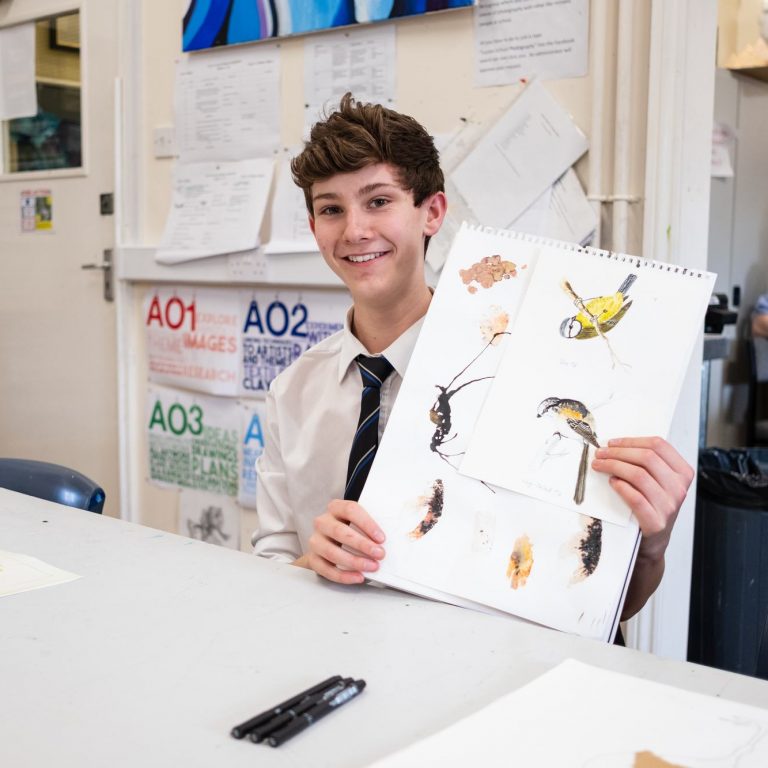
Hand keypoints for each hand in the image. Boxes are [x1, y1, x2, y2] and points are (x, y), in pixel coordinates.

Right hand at [297, 499, 385, 584]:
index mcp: (336, 507)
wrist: (331, 541)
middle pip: (340, 531)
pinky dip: (343, 575)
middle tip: (379, 554)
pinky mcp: (313, 558)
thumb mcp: (360, 522)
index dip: (367, 524)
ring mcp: (316, 541)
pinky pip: (326, 569)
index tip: (381, 538)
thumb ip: (374, 526)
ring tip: (372, 566)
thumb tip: (394, 538)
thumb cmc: (351, 529)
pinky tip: (358, 577)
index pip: (350, 510)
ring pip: (331, 552)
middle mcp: (323, 522)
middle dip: (362, 544)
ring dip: (354, 561)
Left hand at [591, 436, 693, 617]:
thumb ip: (646, 463)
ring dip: (614, 466)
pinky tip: (611, 482)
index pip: (658, 445)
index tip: (612, 442)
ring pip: (639, 475)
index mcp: (682, 473)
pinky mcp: (656, 522)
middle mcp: (679, 488)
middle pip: (647, 457)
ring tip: (599, 466)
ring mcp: (669, 506)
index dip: (631, 441)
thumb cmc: (651, 506)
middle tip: (599, 453)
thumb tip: (615, 444)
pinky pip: (635, 498)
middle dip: (618, 452)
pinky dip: (620, 487)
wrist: (652, 544)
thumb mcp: (657, 482)